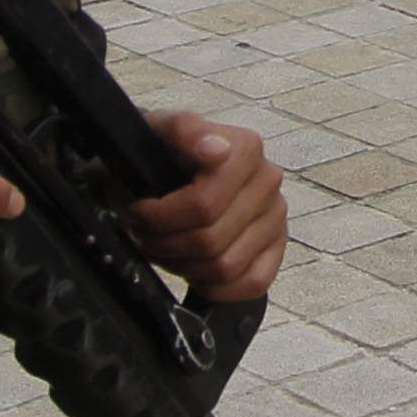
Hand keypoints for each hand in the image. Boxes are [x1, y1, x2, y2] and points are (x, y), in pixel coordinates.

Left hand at [126, 113, 287, 301]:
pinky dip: (217, 287)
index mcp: (246, 149)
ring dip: (184, 266)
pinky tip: (195, 269)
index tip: (138, 211)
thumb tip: (214, 151)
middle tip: (145, 234)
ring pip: (225, 267)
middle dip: (165, 244)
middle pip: (209, 241)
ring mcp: (276, 215)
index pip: (202, 206)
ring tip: (166, 248)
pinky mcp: (278, 245)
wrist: (174, 162)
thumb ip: (183, 130)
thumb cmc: (164, 151)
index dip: (160, 218)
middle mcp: (268, 180)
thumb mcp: (160, 130)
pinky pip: (253, 283)